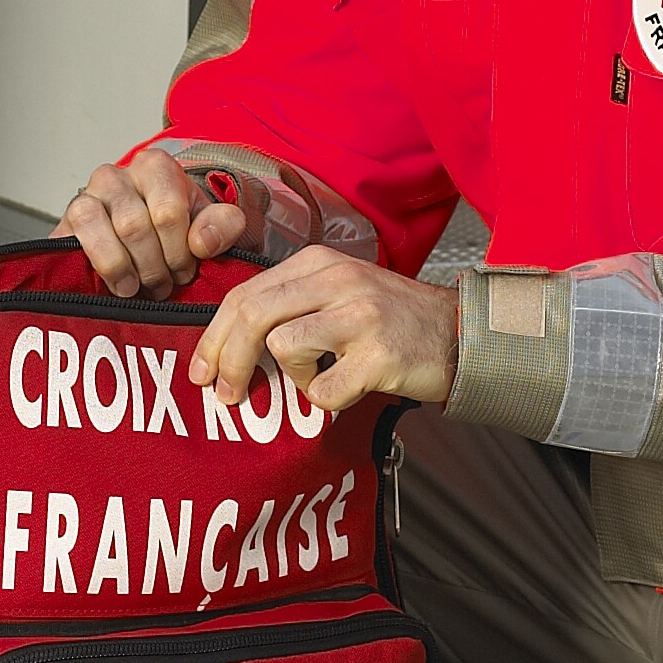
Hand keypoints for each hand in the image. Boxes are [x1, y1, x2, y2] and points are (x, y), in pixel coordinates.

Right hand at [62, 148, 254, 300]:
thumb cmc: (173, 236)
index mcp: (156, 168)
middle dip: (155, 267)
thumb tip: (203, 242)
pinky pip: (79, 237)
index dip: (179, 251)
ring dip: (128, 269)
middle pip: (136, 226)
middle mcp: (118, 175)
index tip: (185, 272)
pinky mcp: (67, 221)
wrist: (140, 252)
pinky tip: (117, 283)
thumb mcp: (210, 227)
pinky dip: (105, 267)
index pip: (168, 211)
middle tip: (163, 286)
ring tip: (139, 287)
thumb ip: (223, 226)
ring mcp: (88, 196)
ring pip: (107, 232)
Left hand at [193, 251, 457, 416]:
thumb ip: (291, 303)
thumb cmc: (391, 320)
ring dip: (290, 377)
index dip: (214, 336)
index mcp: (320, 262)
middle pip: (253, 317)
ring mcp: (360, 316)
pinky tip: (344, 390)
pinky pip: (322, 389)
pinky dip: (324, 400)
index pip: (245, 294)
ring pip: (283, 348)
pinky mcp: (379, 356)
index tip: (202, 369)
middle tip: (226, 394)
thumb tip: (228, 343)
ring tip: (315, 380)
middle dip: (228, 361)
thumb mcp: (340, 291)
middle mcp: (338, 280)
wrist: (459, 334)